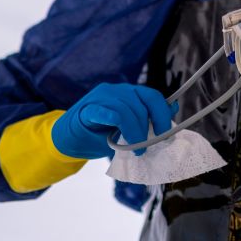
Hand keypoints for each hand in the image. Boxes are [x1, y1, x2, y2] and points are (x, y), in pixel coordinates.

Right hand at [51, 83, 175, 158]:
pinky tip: (119, 141)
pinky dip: (117, 125)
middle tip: (150, 145)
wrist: (68, 140)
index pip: (152, 96)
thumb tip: (173, 109)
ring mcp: (101, 97)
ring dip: (136, 131)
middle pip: (143, 99)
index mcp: (128, 93)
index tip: (166, 134)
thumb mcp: (128, 128)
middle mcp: (116, 90)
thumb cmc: (99, 134)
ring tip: (136, 149)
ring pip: (127, 108)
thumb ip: (147, 118)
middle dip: (151, 124)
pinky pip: (106, 112)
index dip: (163, 114)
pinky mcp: (87, 109)